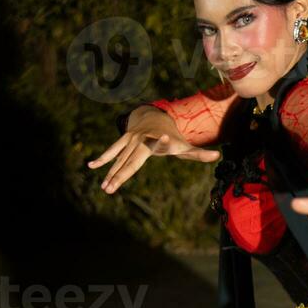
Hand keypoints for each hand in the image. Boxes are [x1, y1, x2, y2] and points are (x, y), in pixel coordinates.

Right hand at [86, 126, 220, 193]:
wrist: (156, 117)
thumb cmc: (173, 137)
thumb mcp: (185, 146)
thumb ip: (199, 154)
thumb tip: (217, 156)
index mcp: (158, 142)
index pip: (159, 145)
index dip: (160, 142)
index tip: (161, 137)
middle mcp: (142, 141)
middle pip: (131, 161)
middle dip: (121, 175)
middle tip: (112, 189)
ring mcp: (131, 140)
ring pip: (120, 159)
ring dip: (111, 173)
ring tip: (105, 188)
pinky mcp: (124, 140)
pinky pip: (112, 151)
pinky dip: (102, 159)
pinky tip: (90, 167)